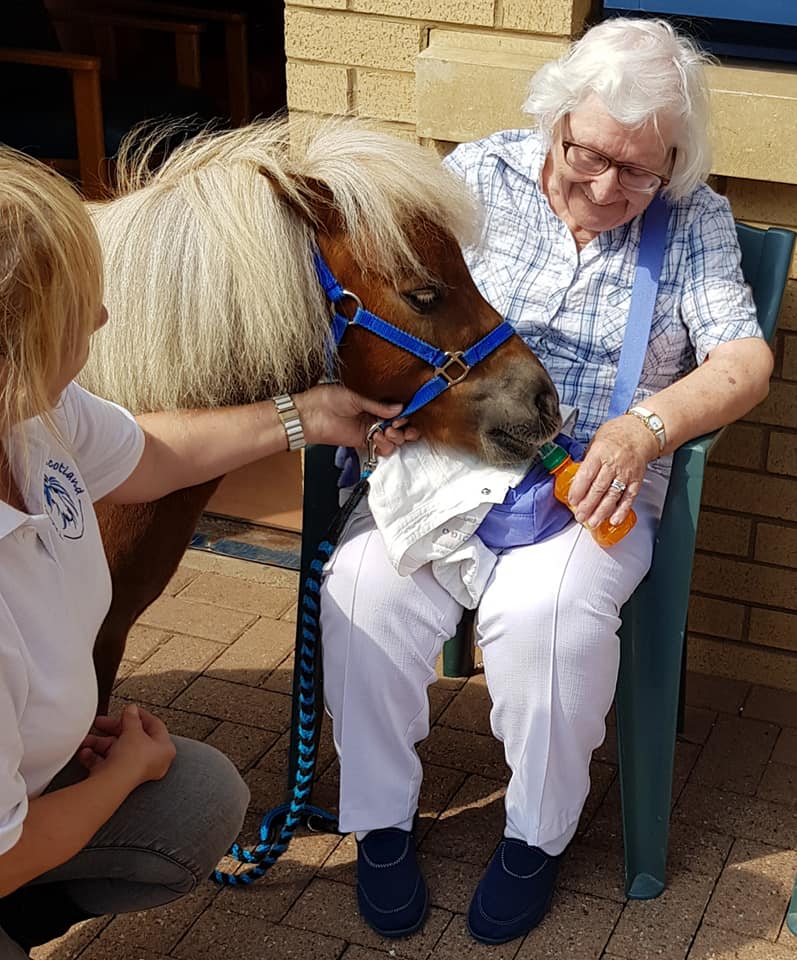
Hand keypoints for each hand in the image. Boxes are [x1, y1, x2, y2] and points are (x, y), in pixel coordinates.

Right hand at [78, 704, 175, 786]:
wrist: (113, 784)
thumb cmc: (131, 760)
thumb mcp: (132, 731)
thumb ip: (132, 718)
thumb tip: (132, 710)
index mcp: (164, 749)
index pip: (155, 726)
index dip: (141, 715)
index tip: (130, 709)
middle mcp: (152, 761)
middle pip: (132, 738)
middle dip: (113, 729)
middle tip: (101, 722)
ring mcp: (134, 770)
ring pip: (116, 750)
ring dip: (100, 743)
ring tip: (88, 739)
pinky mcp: (118, 778)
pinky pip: (107, 763)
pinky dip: (95, 757)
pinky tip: (86, 753)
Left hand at [295, 384, 419, 454]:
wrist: (309, 415)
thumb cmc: (325, 399)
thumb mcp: (355, 397)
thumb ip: (378, 405)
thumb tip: (399, 408)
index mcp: (373, 403)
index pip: (397, 411)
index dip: (404, 414)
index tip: (403, 414)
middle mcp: (373, 417)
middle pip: (399, 427)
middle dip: (404, 428)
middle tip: (397, 425)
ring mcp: (369, 431)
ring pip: (393, 439)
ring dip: (395, 437)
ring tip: (387, 431)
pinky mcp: (362, 442)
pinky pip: (381, 448)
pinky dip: (385, 445)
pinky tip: (378, 438)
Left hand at [566, 416, 658, 527]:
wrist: (642, 431)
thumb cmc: (617, 434)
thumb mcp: (596, 441)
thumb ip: (587, 460)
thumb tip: (576, 478)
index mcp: (600, 452)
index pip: (587, 474)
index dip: (578, 490)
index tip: (572, 501)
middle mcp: (614, 463)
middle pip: (599, 488)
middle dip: (587, 506)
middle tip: (580, 516)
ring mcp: (626, 473)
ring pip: (613, 496)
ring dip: (602, 512)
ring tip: (593, 522)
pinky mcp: (636, 480)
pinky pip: (629, 497)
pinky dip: (622, 510)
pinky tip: (614, 519)